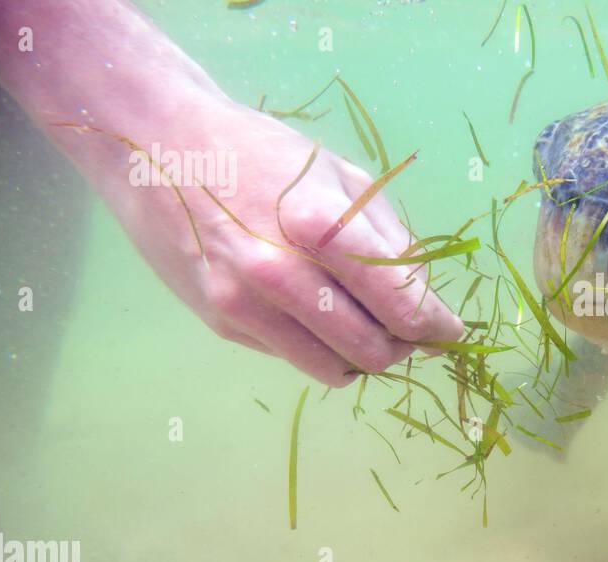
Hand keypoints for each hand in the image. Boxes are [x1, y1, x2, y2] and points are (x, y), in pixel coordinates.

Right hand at [0, 0, 462, 387]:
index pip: (400, 303)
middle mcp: (279, 272)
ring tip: (365, 324)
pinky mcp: (222, 322)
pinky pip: (293, 357)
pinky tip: (310, 310)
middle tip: (409, 328)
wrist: (157, 146)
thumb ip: (389, 241)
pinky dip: (317, 346)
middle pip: (374, 349)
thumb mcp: (340, 176)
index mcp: (321, 226)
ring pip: (336, 369)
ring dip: (362, 356)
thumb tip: (425, 303)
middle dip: (403, 345)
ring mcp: (244, 303)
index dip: (437, 325)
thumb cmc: (262, 155)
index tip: (450, 331)